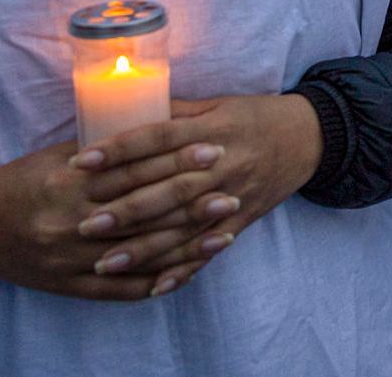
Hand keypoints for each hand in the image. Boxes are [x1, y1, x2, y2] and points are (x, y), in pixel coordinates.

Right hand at [0, 138, 235, 300]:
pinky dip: (157, 281)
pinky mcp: (71, 285)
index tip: (213, 148)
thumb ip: (104, 148)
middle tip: (232, 192)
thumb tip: (156, 126)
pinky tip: (190, 273)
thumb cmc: (23, 181)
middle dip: (191, 203)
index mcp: (69, 181)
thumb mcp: (57, 156)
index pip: (135, 168)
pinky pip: (121, 289)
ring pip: (140, 254)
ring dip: (187, 245)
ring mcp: (72, 258)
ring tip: (226, 234)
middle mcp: (71, 221)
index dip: (176, 159)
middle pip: (144, 211)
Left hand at [71, 95, 322, 288]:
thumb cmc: (256, 115)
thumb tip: (124, 112)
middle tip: (83, 224)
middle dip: (124, 209)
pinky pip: (210, 249)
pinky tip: (155, 286)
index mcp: (213, 129)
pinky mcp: (243, 220)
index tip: (81, 161)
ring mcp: (234, 196)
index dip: (119, 149)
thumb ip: (173, 112)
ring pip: (184, 227)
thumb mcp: (217, 104)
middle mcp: (223, 164)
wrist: (310, 137)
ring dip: (144, 248)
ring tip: (104, 263)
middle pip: (167, 189)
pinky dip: (184, 268)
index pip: (158, 139)